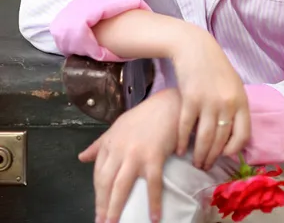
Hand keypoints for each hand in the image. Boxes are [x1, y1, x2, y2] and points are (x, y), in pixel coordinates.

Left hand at [78, 87, 180, 222]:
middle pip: (106, 183)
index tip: (98, 210)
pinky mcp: (154, 156)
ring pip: (121, 186)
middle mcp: (119, 149)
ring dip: (116, 209)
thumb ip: (100, 144)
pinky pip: (152, 184)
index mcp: (110, 142)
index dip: (97, 194)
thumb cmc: (145, 116)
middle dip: (103, 206)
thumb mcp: (118, 126)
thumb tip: (82, 157)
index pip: (98, 173)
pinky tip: (154, 217)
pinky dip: (153, 202)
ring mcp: (135, 154)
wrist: (168, 104)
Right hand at [172, 27, 250, 170]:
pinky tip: (181, 148)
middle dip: (213, 157)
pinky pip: (187, 127)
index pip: (243, 135)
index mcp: (241, 100)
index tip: (224, 155)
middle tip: (205, 166)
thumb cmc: (214, 66)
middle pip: (221, 140)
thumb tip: (234, 133)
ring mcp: (209, 101)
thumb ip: (235, 106)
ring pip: (205, 138)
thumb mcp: (233, 84)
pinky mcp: (190, 99)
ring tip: (195, 162)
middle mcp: (227, 103)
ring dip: (200, 154)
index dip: (234, 149)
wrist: (195, 47)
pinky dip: (183, 141)